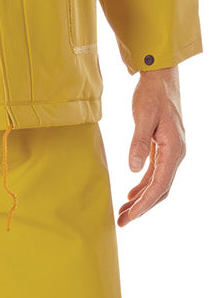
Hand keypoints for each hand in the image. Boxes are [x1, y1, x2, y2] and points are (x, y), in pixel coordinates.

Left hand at [117, 65, 185, 226]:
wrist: (161, 75)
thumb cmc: (152, 93)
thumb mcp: (143, 116)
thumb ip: (138, 143)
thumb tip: (133, 170)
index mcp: (174, 148)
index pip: (160, 185)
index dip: (145, 203)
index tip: (131, 216)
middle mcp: (176, 153)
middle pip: (161, 189)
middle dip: (142, 208)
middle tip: (122, 221)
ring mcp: (172, 151)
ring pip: (158, 183)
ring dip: (141, 199)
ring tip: (123, 213)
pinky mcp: (164, 147)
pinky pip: (156, 173)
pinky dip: (143, 186)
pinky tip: (131, 195)